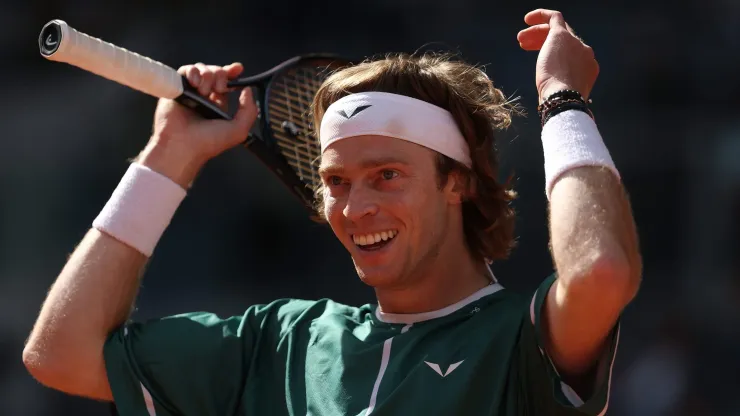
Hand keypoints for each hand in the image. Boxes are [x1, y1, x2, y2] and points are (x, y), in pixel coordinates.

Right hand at [137, 62, 257, 187]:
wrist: (182, 145)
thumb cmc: (209, 142)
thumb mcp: (238, 130)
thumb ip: (249, 111)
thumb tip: (248, 89)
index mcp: (219, 104)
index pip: (227, 82)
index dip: (232, 73)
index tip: (237, 69)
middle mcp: (204, 96)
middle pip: (216, 72)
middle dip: (220, 76)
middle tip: (218, 89)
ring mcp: (189, 91)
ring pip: (202, 69)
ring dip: (207, 76)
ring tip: (203, 92)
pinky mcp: (176, 88)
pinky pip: (185, 70)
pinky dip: (192, 72)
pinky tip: (194, 84)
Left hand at [517, 9, 598, 102]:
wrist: (563, 98)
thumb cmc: (558, 102)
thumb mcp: (560, 94)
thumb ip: (558, 87)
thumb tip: (547, 96)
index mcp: (588, 67)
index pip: (571, 53)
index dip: (553, 55)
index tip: (539, 63)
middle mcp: (585, 53)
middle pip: (564, 41)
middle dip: (543, 41)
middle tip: (525, 46)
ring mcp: (575, 43)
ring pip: (556, 30)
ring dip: (537, 33)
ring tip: (520, 39)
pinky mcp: (562, 35)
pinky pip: (554, 18)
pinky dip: (541, 15)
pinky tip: (527, 19)